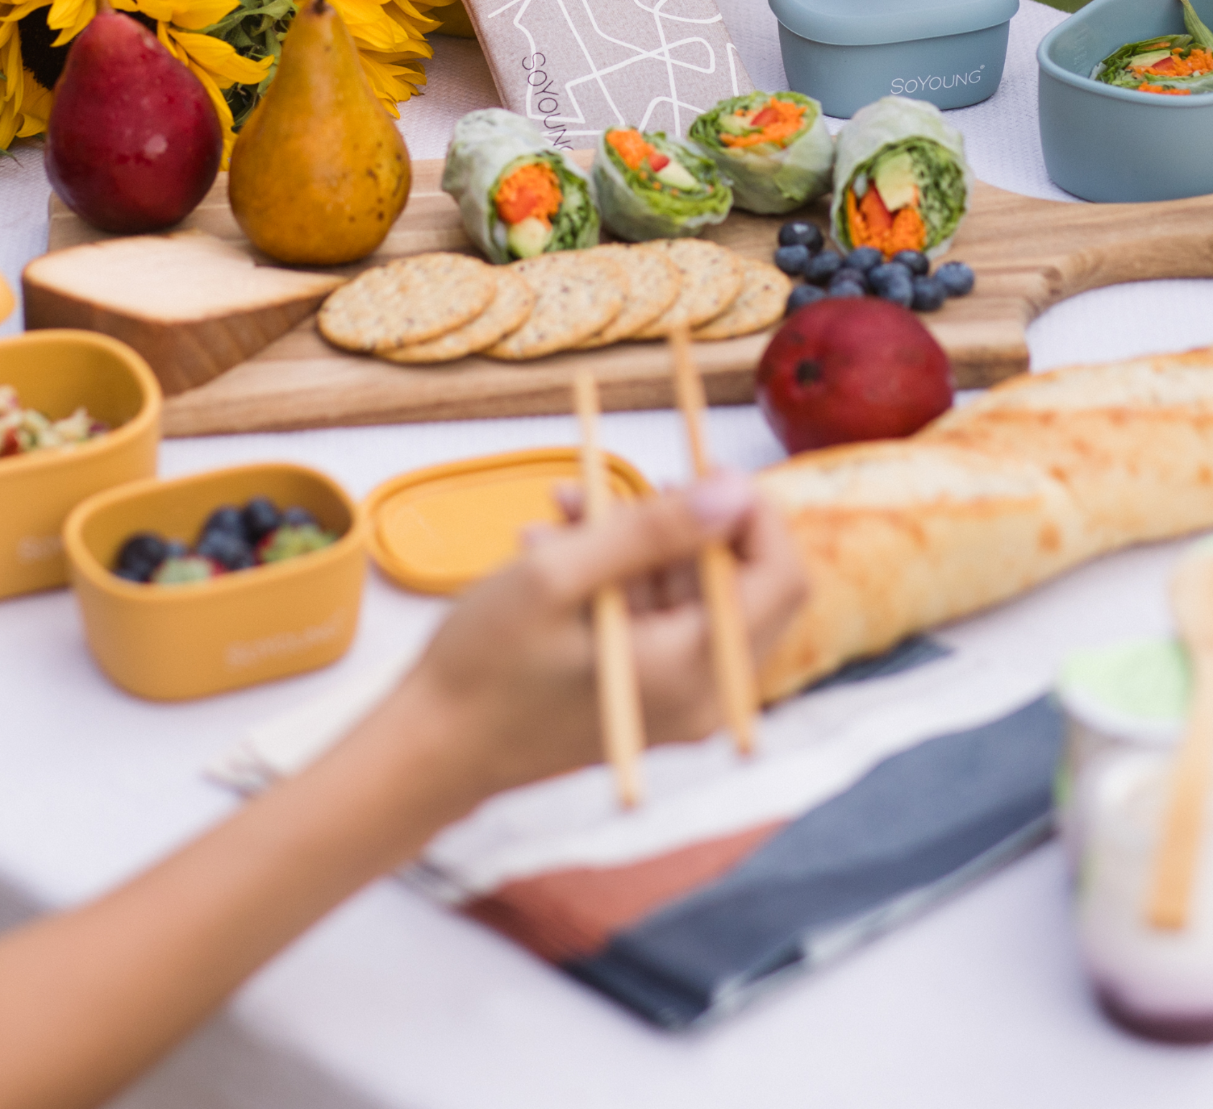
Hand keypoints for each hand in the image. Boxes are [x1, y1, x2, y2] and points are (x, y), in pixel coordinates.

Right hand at [387, 473, 805, 805]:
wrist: (432, 749)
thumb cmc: (485, 666)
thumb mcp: (559, 575)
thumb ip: (652, 530)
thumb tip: (734, 489)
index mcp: (694, 669)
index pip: (780, 575)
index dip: (752, 510)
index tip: (702, 464)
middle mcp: (702, 694)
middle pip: (742, 583)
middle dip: (688, 521)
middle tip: (629, 484)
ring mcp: (675, 700)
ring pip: (691, 592)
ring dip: (637, 541)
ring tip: (563, 507)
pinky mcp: (645, 696)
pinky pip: (656, 617)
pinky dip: (617, 575)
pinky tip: (553, 544)